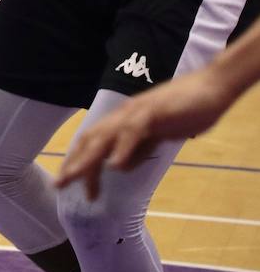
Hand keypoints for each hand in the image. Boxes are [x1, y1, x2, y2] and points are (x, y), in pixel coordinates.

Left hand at [55, 68, 234, 199]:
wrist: (212, 86)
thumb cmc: (186, 110)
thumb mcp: (157, 135)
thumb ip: (138, 148)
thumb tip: (120, 165)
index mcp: (123, 120)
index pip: (92, 141)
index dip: (78, 160)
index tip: (67, 181)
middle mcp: (123, 115)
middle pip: (90, 139)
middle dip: (74, 163)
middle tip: (60, 185)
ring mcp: (137, 112)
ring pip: (104, 136)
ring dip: (88, 158)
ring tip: (75, 178)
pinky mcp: (154, 113)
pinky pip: (133, 131)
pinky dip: (122, 148)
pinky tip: (114, 165)